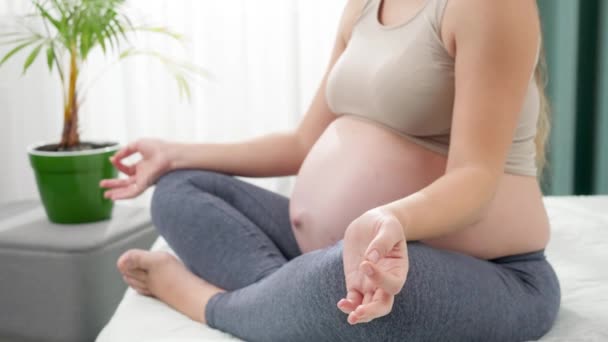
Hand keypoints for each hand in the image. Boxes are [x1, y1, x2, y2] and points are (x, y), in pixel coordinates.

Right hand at [100, 138, 172, 199]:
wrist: (169, 153)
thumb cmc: (158, 147)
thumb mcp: (137, 145)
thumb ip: (125, 150)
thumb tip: (114, 157)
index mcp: (143, 166)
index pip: (127, 168)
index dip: (118, 164)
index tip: (112, 159)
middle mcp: (144, 175)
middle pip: (126, 182)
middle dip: (114, 184)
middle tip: (102, 184)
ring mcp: (145, 180)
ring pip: (128, 189)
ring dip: (117, 192)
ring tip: (105, 195)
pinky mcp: (145, 185)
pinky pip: (133, 193)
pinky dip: (123, 195)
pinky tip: (113, 197)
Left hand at [337, 208, 408, 324]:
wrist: (371, 223)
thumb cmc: (385, 224)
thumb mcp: (389, 227)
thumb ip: (382, 242)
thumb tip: (371, 258)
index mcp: (398, 270)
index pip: (393, 284)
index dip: (380, 279)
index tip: (366, 263)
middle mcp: (385, 281)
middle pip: (383, 304)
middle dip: (372, 311)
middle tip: (359, 312)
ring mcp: (369, 283)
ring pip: (367, 306)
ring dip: (360, 313)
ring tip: (351, 315)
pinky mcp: (355, 281)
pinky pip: (353, 299)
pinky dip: (348, 304)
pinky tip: (342, 304)